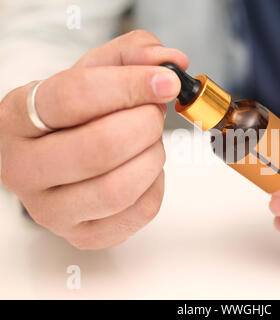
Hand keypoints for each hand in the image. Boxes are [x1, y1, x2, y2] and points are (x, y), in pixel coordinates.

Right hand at [0, 30, 187, 249]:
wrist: (61, 157)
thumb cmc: (77, 117)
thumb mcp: (94, 73)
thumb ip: (131, 55)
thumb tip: (169, 60)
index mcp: (18, 118)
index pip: (74, 97)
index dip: (129, 86)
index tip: (165, 81)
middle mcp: (24, 168)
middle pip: (99, 147)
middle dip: (144, 125)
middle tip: (153, 114)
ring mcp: (51, 209)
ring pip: (118, 188)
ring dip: (152, 157)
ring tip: (149, 143)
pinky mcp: (83, 234)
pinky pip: (139, 212)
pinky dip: (156, 185)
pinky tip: (143, 170)